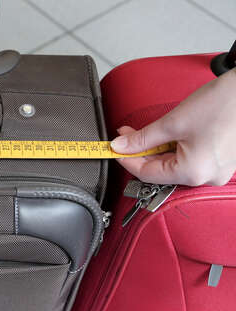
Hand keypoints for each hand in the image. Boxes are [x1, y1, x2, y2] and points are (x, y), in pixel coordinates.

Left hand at [111, 69, 235, 185]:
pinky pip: (191, 161)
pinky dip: (175, 149)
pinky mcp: (221, 162)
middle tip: (128, 134)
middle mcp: (206, 178)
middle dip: (141, 153)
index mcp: (193, 173)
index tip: (115, 147)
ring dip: (158, 150)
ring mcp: (216, 171)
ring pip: (174, 166)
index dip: (126, 160)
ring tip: (151, 131)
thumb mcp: (173, 122)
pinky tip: (171, 135)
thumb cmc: (224, 104)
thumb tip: (120, 145)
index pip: (146, 174)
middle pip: (160, 172)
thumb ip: (142, 138)